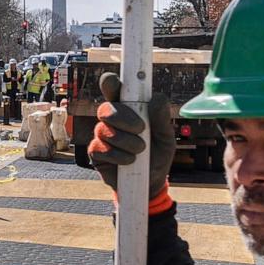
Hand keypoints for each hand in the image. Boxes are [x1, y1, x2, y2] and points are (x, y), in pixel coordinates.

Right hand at [88, 73, 174, 198]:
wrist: (150, 182)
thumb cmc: (158, 155)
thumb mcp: (166, 138)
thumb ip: (162, 119)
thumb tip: (156, 99)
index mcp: (129, 109)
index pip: (115, 90)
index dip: (110, 83)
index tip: (112, 82)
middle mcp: (112, 119)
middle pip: (106, 108)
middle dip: (123, 117)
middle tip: (140, 128)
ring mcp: (102, 135)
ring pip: (105, 130)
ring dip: (126, 141)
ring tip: (140, 150)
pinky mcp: (96, 152)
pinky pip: (102, 148)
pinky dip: (119, 155)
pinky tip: (129, 161)